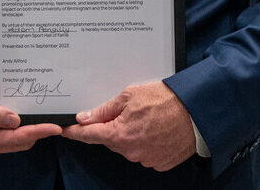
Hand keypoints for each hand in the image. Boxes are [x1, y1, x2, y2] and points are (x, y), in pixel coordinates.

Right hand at [0, 67, 61, 156]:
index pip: (12, 139)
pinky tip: (37, 114)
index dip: (35, 132)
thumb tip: (13, 121)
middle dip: (38, 131)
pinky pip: (17, 130)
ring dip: (35, 128)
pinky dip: (28, 123)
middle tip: (58, 120)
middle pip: (20, 141)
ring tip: (51, 117)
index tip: (53, 126)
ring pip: (21, 137)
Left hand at [61, 81, 195, 171]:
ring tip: (146, 117)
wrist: (195, 111)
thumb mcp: (129, 95)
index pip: (89, 135)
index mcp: (119, 134)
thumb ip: (105, 110)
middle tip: (126, 110)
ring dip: (130, 134)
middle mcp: (130, 152)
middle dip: (112, 127)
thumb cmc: (163, 99)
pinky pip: (144, 153)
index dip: (75, 133)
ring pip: (127, 147)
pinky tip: (155, 128)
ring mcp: (145, 160)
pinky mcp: (159, 163)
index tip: (65, 131)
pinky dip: (145, 142)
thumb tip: (84, 118)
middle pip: (110, 140)